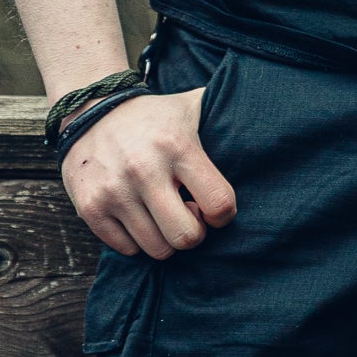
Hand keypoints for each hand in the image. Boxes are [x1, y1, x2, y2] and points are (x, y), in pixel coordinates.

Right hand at [60, 84, 237, 258]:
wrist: (91, 110)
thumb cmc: (153, 117)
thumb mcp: (192, 107)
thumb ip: (225, 118)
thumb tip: (266, 127)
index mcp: (177, 146)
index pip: (219, 203)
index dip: (223, 214)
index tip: (214, 207)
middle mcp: (144, 169)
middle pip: (186, 236)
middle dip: (194, 232)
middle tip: (186, 214)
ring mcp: (114, 191)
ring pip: (157, 249)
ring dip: (164, 237)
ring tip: (161, 212)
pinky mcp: (90, 207)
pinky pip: (126, 249)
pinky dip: (136, 239)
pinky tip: (138, 215)